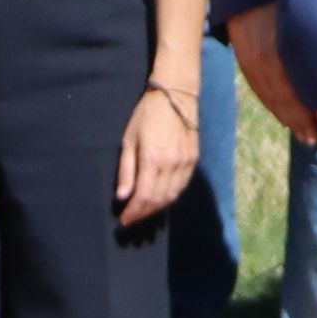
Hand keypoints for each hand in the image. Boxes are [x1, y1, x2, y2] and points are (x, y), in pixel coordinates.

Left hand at [116, 82, 200, 225]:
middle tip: (132, 219)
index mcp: (152, 159)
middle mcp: (171, 164)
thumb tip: (123, 196)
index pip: (143, 196)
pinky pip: (182, 186)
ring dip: (157, 208)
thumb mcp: (129, 140)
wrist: (175, 97)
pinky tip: (161, 199)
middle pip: (158, 200)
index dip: (133, 212)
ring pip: (172, 196)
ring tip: (144, 211)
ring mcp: (185, 163)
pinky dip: (170, 197)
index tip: (123, 220)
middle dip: (143, 213)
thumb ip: (126, 170)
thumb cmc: (147, 115)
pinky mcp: (193, 160)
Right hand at [227, 4, 316, 145]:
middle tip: (315, 138)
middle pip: (282, 95)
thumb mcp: (307, 13)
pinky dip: (271, 103)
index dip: (313, 106)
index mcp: (277, 49)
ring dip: (286, 116)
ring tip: (302, 133)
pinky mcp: (242, 51)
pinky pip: (257, 85)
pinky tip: (281, 113)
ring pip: (268, 94)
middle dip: (300, 118)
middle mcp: (260, 56)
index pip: (296, 87)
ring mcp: (248, 54)